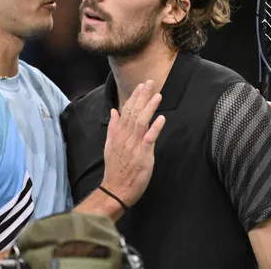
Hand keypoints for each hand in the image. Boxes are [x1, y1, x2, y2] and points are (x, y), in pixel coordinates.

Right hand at [101, 80, 165, 207]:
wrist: (115, 188)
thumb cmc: (115, 168)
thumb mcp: (109, 145)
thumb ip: (113, 127)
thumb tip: (114, 111)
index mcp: (118, 133)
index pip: (126, 110)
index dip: (134, 97)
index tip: (141, 85)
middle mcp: (126, 136)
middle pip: (134, 112)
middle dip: (142, 96)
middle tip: (150, 82)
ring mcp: (134, 145)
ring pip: (141, 121)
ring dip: (150, 107)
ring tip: (157, 95)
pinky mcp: (143, 155)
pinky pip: (149, 139)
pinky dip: (155, 128)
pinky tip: (161, 118)